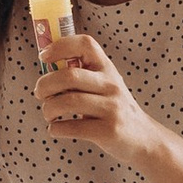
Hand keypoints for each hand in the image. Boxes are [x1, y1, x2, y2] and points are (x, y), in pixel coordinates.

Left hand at [35, 29, 160, 169]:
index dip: (60, 46)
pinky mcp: (108, 131)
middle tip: (40, 94)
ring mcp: (112, 108)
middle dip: (45, 85)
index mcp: (107, 68)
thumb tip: (45, 70)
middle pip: (69, 76)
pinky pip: (72, 127)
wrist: (142, 137)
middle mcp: (111, 85)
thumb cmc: (114, 109)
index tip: (44, 57)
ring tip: (49, 114)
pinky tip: (56, 128)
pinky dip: (56, 128)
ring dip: (48, 109)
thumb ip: (81, 76)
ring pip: (67, 102)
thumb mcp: (104, 85)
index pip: (85, 45)